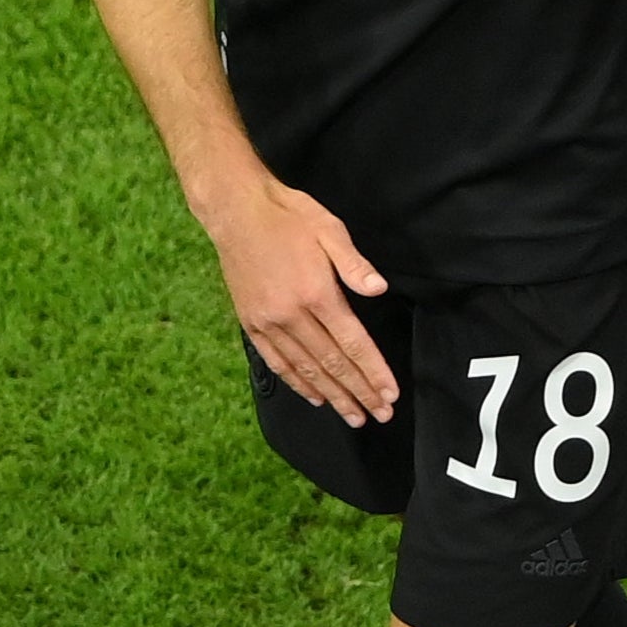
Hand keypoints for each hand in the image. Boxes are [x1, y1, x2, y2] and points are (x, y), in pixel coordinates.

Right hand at [200, 174, 398, 425]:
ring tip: (353, 416)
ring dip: (332, 395)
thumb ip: (354, 264)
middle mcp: (291, 315)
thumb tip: (379, 289)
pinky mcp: (251, 323)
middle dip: (359, 391)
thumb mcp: (329, 229)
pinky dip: (297, 383)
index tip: (390, 394)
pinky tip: (314, 396)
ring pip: (306, 369)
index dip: (373, 371)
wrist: (236, 211)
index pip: (352, 343)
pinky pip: (277, 362)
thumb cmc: (289, 216)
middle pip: (332, 363)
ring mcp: (268, 322)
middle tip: (381, 415)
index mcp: (316, 293)